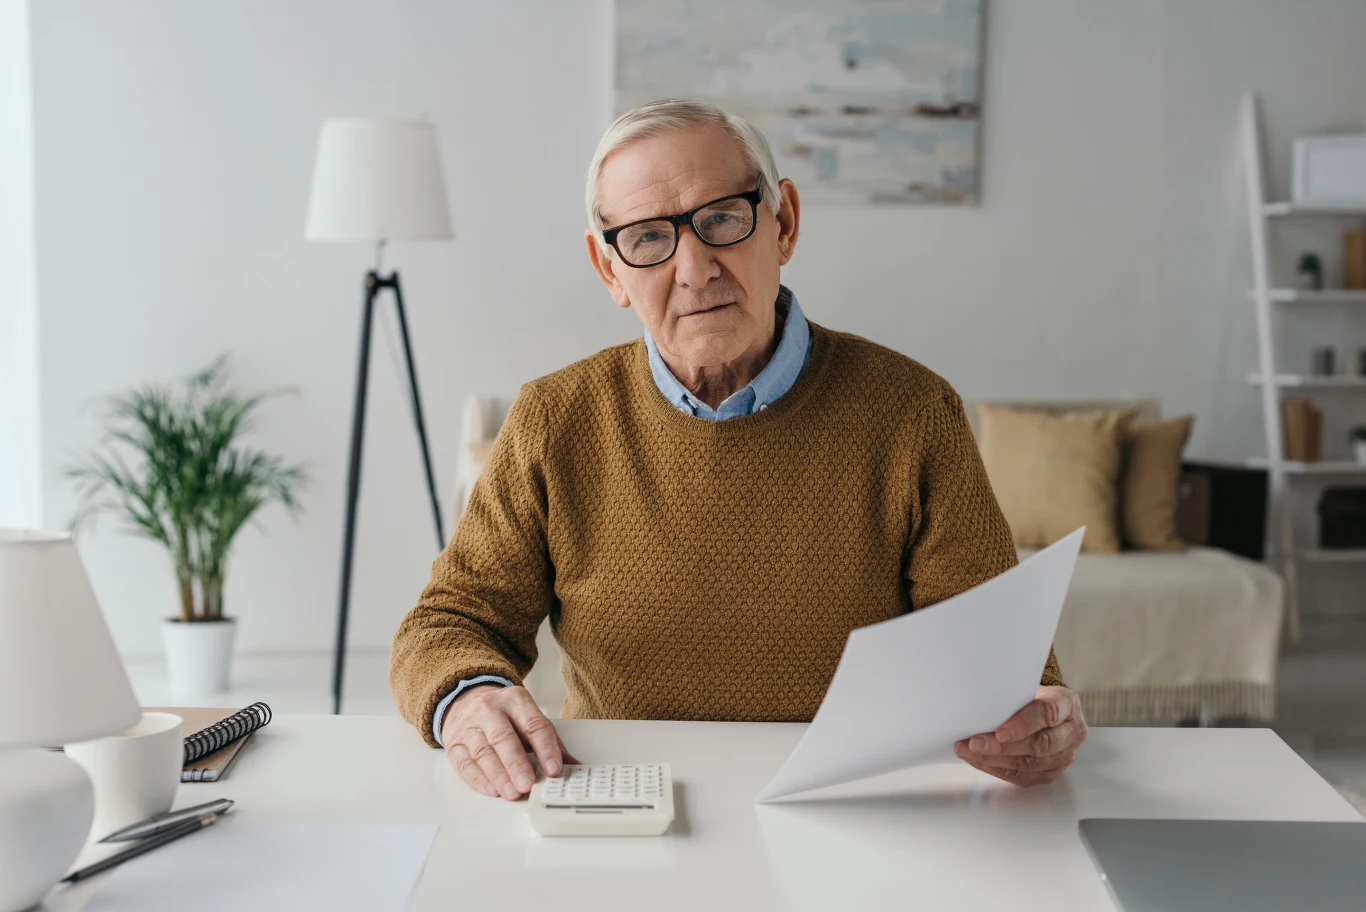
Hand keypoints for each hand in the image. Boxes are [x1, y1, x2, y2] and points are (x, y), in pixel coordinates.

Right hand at [442, 684, 578, 800]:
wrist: (465, 700)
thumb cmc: (504, 714)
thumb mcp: (528, 717)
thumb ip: (550, 741)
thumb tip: (574, 766)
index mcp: (515, 700)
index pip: (533, 724)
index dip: (545, 748)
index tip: (553, 769)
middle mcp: (490, 710)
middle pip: (503, 737)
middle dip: (516, 763)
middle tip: (527, 784)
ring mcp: (469, 726)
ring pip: (483, 752)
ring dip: (498, 775)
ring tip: (512, 793)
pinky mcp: (454, 744)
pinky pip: (464, 763)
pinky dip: (478, 779)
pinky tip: (492, 790)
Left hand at [954, 685, 1087, 786]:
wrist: (1046, 710)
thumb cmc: (1032, 696)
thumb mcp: (1027, 685)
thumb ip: (1012, 693)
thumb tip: (977, 703)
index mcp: (1067, 703)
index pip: (1049, 713)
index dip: (1024, 724)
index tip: (999, 731)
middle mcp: (1071, 732)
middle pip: (1040, 744)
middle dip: (1003, 747)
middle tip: (975, 743)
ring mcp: (1064, 756)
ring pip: (1030, 765)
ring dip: (994, 760)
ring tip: (969, 752)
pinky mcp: (1051, 773)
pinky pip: (1023, 777)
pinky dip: (996, 769)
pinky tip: (978, 760)